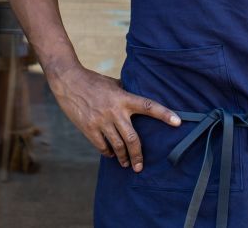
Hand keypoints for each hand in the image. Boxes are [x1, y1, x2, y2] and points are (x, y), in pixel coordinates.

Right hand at [49, 64, 180, 171]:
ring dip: (123, 158)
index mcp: (124, 98)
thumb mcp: (113, 84)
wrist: (68, 81)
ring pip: (117, 146)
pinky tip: (111, 154)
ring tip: (126, 163)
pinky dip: (108, 152)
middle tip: (140, 167)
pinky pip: (102, 146)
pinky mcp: (88, 128)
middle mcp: (115, 111)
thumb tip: (139, 104)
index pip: (149, 106)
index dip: (164, 114)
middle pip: (132, 139)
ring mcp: (101, 121)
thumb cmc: (93, 81)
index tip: (178, 122)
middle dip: (138, 156)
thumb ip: (126, 94)